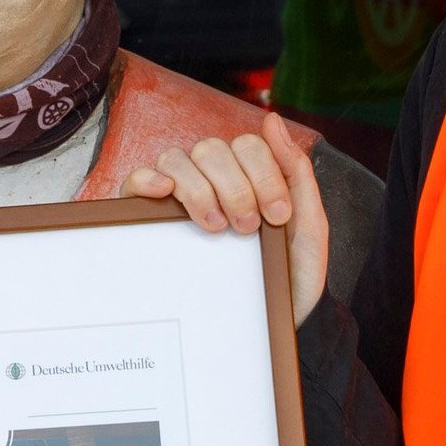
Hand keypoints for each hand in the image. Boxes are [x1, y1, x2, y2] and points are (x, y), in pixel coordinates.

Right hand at [125, 112, 329, 323]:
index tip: (276, 217)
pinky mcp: (150, 216)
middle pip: (213, 149)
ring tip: (214, 228)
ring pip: (177, 159)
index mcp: (249, 175)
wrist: (268, 325)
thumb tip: (272, 120)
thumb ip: (297, 173)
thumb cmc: (287, 277)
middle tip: (246, 228)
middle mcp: (212, 177)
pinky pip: (138, 179)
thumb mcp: (307, 226)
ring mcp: (179, 194)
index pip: (248, 145)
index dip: (264, 175)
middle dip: (235, 187)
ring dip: (199, 190)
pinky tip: (165, 195)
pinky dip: (148, 179)